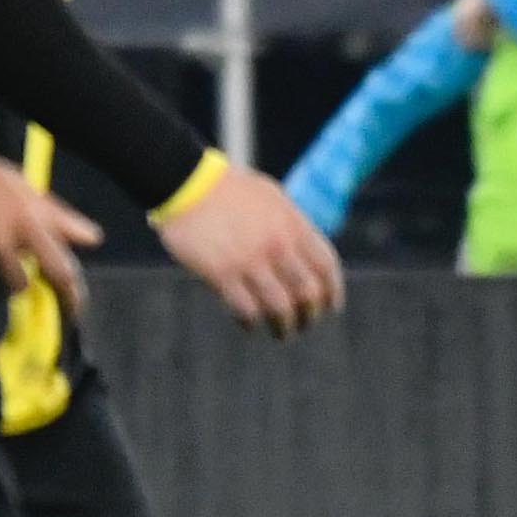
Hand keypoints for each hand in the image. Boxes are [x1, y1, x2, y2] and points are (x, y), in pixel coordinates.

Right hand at [159, 162, 343, 338]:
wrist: (185, 182)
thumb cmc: (226, 187)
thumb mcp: (270, 197)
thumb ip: (290, 223)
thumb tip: (304, 249)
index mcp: (293, 225)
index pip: (325, 267)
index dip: (332, 292)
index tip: (329, 307)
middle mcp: (277, 245)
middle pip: (307, 293)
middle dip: (309, 316)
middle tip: (303, 325)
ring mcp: (250, 260)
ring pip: (280, 308)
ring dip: (283, 327)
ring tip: (281, 334)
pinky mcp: (221, 273)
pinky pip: (245, 309)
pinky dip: (250, 322)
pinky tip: (248, 324)